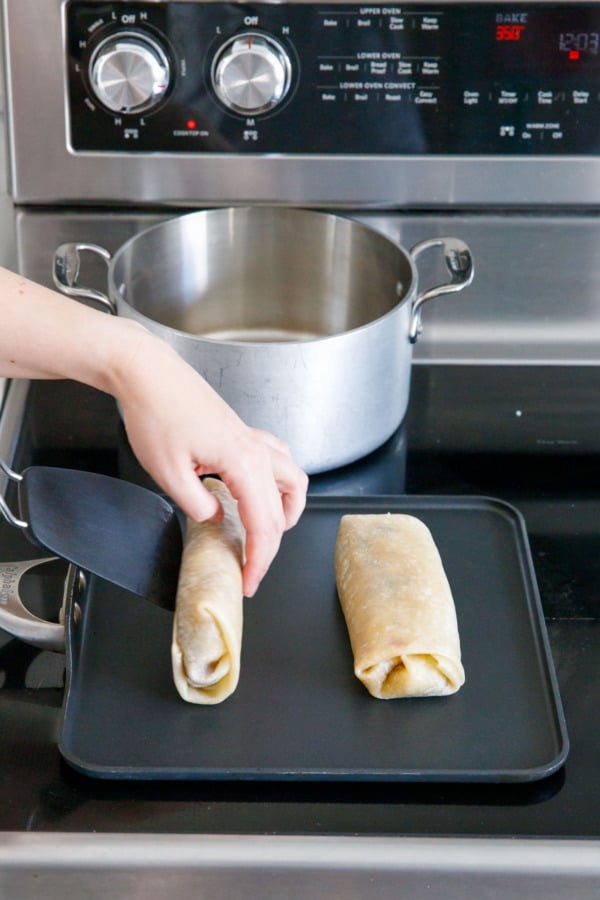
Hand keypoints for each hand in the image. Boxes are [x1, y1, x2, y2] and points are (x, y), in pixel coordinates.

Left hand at [114, 330, 307, 596]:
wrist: (147, 372)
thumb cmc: (155, 414)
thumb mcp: (168, 472)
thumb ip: (196, 504)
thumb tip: (214, 518)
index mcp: (243, 462)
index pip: (263, 524)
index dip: (259, 559)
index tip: (249, 582)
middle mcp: (257, 450)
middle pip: (282, 508)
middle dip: (271, 546)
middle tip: (252, 569)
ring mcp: (252, 438)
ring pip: (293, 478)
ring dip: (288, 509)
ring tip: (268, 531)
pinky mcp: (242, 432)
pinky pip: (277, 459)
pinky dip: (278, 482)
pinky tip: (258, 490)